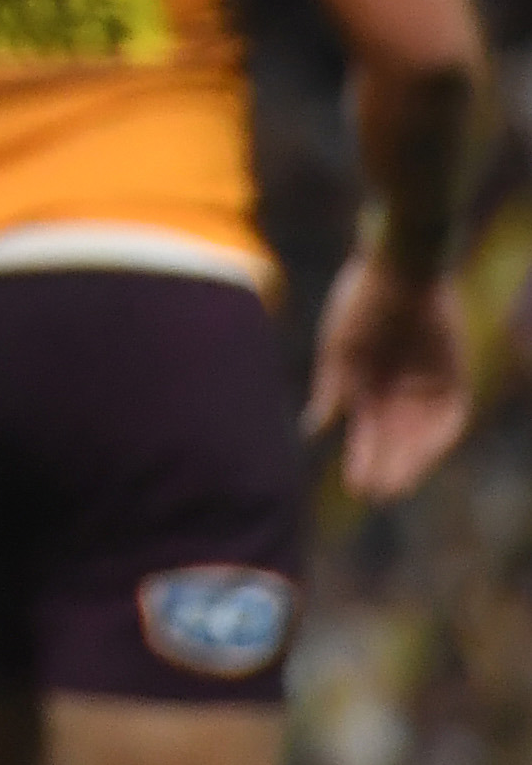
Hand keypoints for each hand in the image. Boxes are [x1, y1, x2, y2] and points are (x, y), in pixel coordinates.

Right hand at [305, 251, 468, 500]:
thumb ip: (332, 391)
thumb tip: (312, 431)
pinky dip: (435, 440)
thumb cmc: (361, 303)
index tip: (356, 488)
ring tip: (396, 485)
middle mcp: (397, 393)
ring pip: (420, 437)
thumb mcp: (339, 349)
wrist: (401, 269)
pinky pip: (447, 421)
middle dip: (385, 467)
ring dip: (410, 462)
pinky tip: (422, 456)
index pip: (367, 436)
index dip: (364, 461)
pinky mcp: (452, 379)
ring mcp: (426, 387)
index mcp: (365, 386)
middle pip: (394, 442)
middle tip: (376, 496)